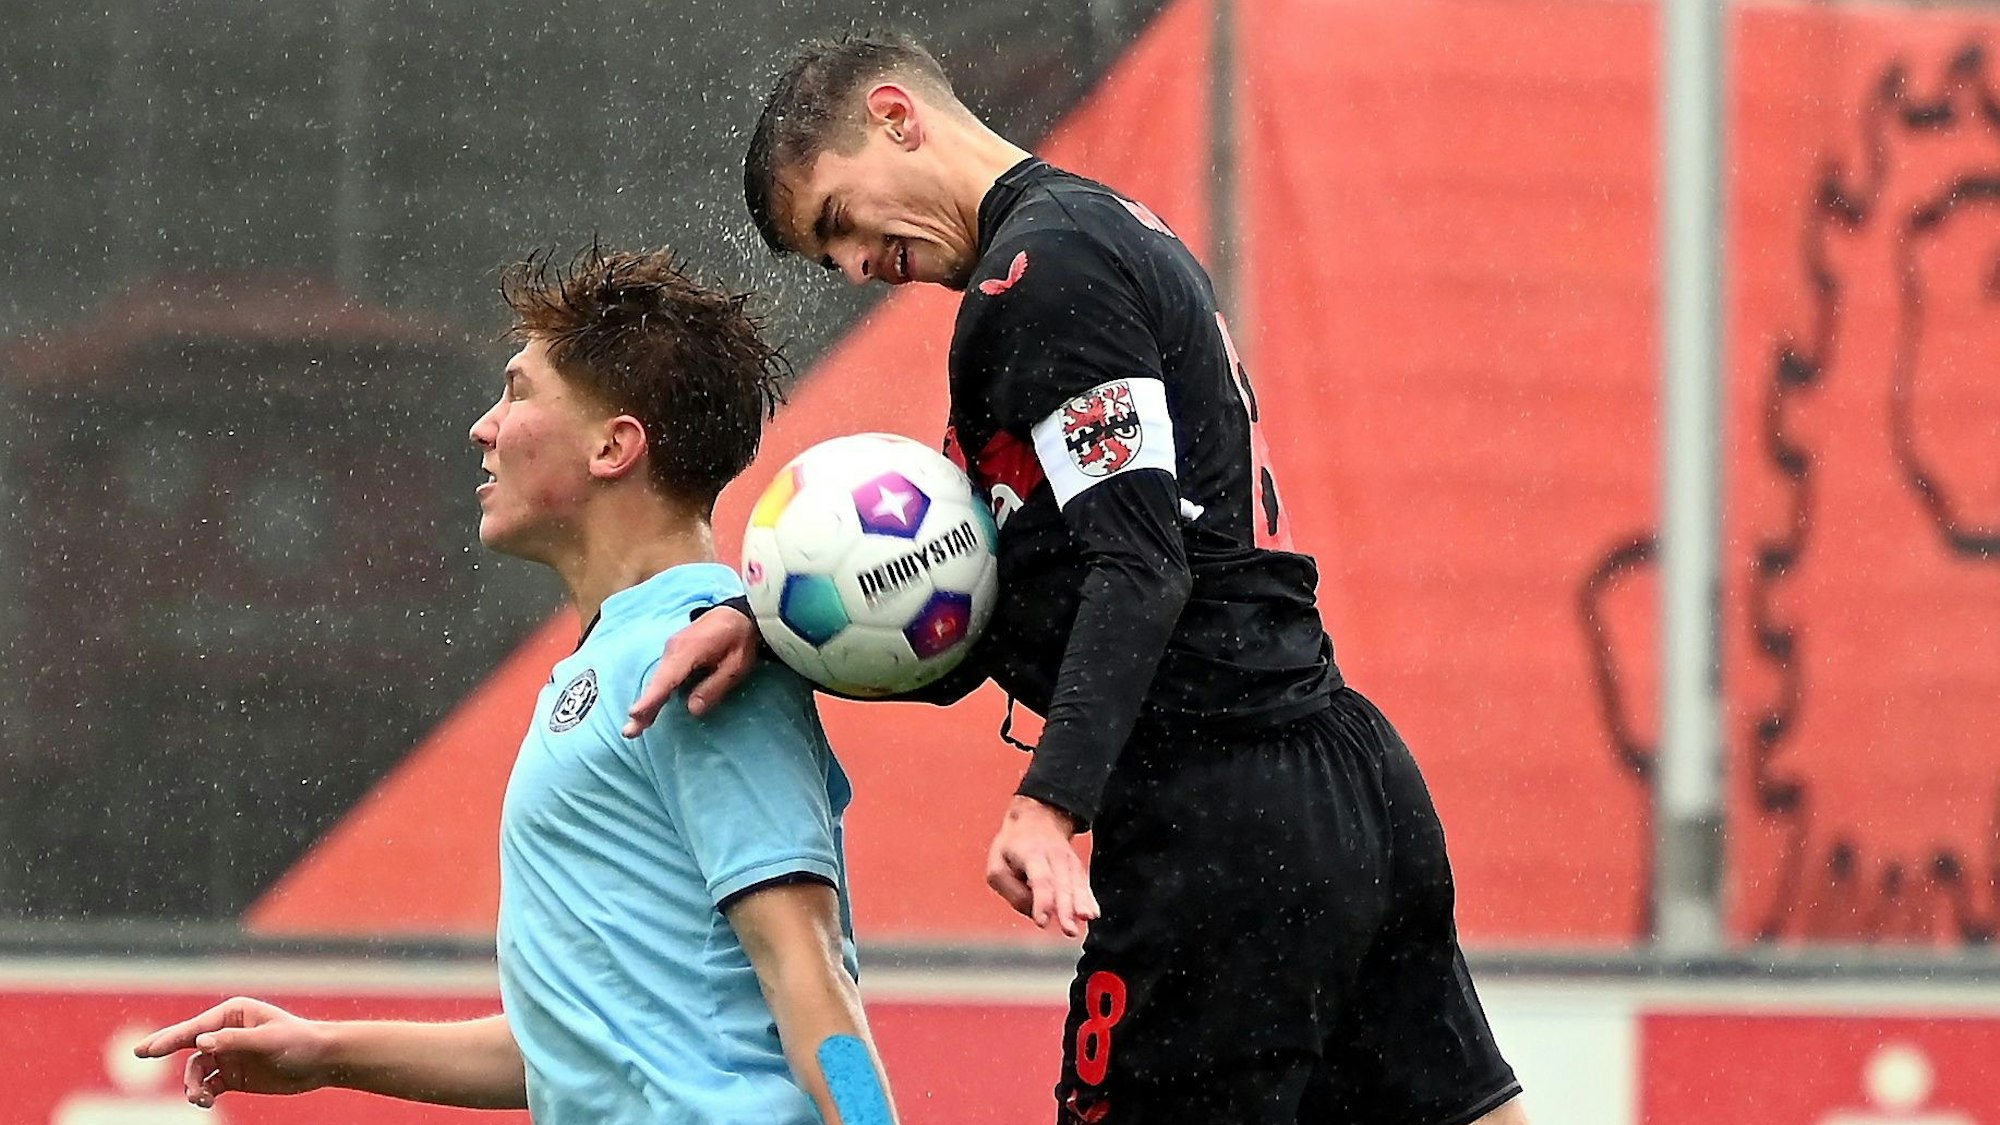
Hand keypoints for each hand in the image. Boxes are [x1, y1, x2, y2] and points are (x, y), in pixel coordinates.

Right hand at [133, 996, 332, 1107]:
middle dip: (164, 1047)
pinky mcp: (232, 1076)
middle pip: (187, 1042)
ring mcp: (227, 1054)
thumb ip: (235, 1041)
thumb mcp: (269, 1041)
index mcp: (234, 1013)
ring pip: (195, 1071)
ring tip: (198, 1098)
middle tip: (140, 1053)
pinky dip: (201, 1095)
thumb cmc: (300, 1043)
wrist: (321, 1062)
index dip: (170, 1038)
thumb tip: (201, 1041)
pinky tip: (205, 1102)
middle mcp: (225, 1032)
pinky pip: (206, 1086)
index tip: (148, 1050)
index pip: (196, 1027)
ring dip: (191, 1085)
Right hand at [625, 603, 760, 734]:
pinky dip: (656, 691)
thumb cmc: (740, 639)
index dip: (651, 699)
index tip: (635, 714)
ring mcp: (672, 648)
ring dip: (648, 702)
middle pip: (657, 682)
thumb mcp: (735, 666)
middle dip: (643, 707)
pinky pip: (663, 674)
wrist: (739, 613)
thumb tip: (692, 709)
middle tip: (629, 732)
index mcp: (688, 651)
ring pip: (658, 679)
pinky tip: (651, 707)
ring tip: (636, 726)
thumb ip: (714, 687)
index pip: (666, 679)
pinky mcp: (675, 651)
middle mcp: (673, 649)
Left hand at [985, 796, 1099, 936]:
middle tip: (1068, 930)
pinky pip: (1084, 884)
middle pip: (1062, 885)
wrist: (1038, 819)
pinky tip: (1093, 913)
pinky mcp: (1076, 868)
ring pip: (1076, 884)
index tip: (1042, 922)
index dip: (1042, 901)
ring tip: (1086, 918)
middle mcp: (1054, 856)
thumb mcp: (996, 865)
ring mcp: (1068, 861)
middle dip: (1066, 909)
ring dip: (1082, 904)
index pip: (1040, 879)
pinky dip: (1089, 899)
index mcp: (1031, 854)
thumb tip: (1032, 910)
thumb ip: (1010, 890)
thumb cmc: (1012, 848)